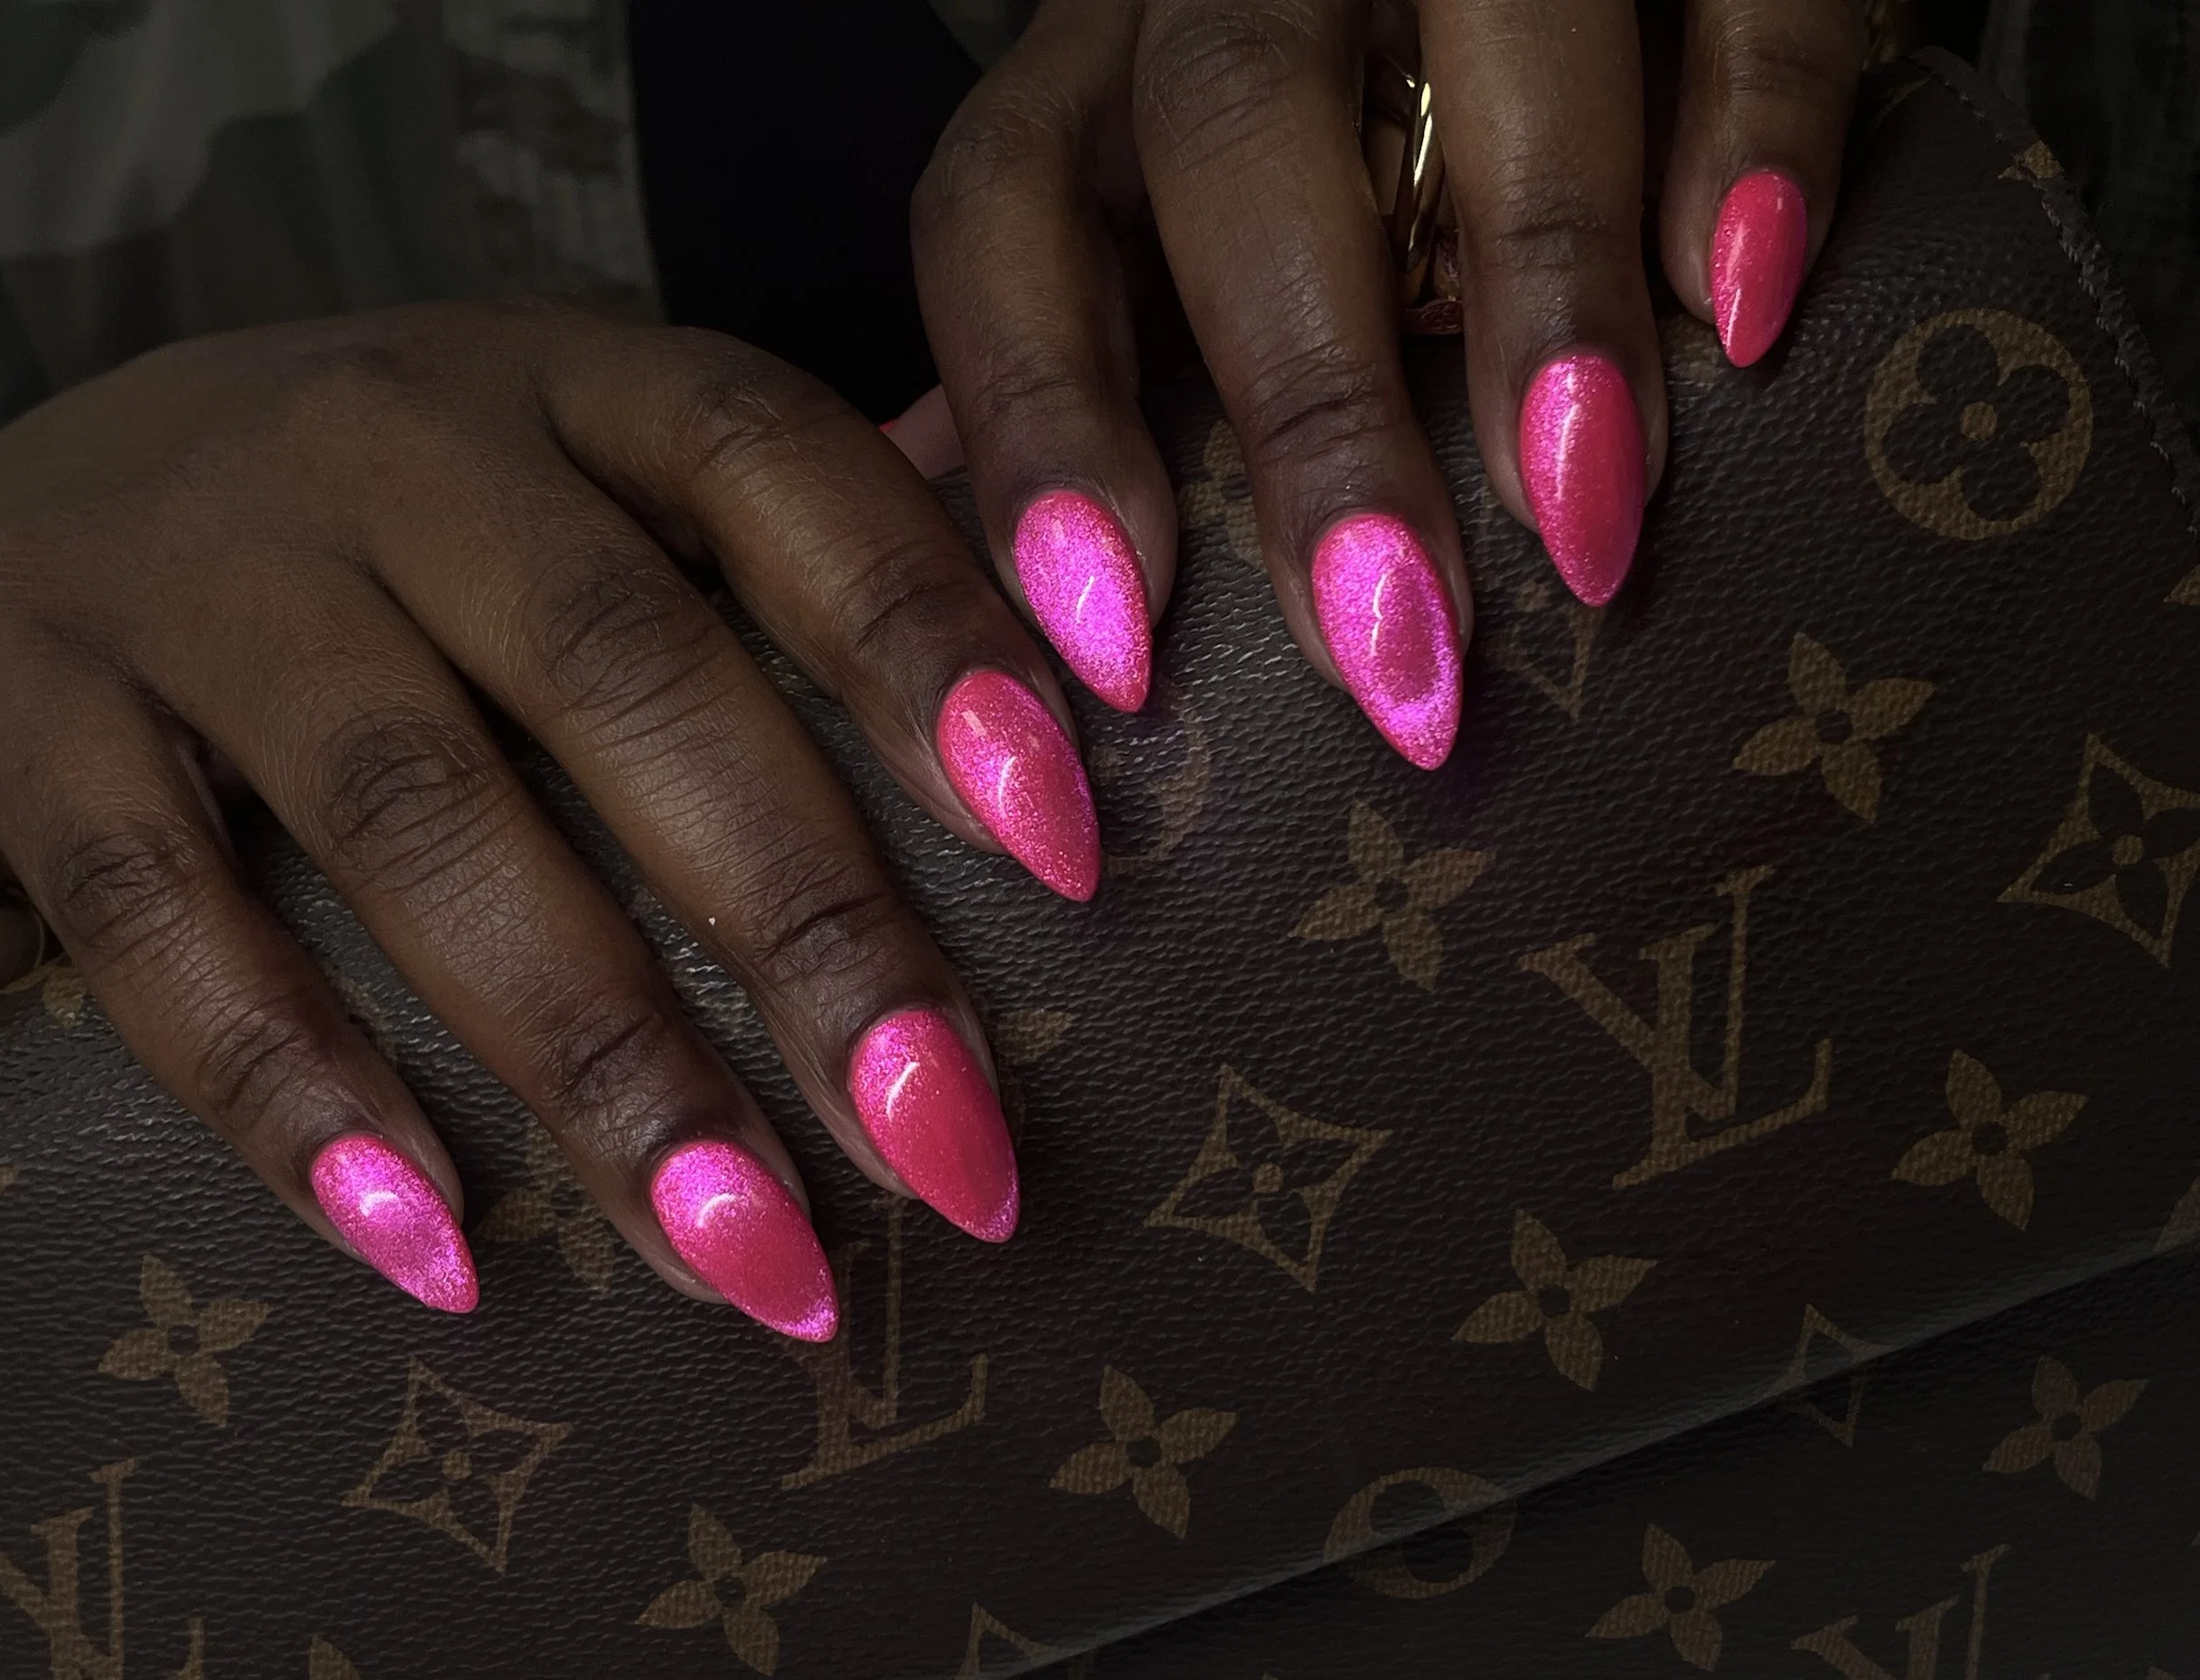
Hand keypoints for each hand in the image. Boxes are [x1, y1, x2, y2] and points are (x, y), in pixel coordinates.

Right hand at [0, 301, 1103, 1334]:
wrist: (36, 489)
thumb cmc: (404, 527)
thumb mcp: (588, 482)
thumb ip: (794, 559)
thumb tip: (1082, 662)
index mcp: (572, 382)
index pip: (782, 469)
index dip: (935, 642)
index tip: (1074, 845)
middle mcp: (391, 443)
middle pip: (631, 672)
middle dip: (810, 923)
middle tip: (953, 1143)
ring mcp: (192, 569)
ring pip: (420, 813)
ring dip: (603, 1055)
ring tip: (754, 1255)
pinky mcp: (18, 706)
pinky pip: (163, 911)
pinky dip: (301, 1089)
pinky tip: (439, 1248)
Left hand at [913, 0, 1862, 762]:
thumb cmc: (1325, 176)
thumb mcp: (1176, 249)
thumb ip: (1077, 362)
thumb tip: (940, 546)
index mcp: (1110, 81)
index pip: (1001, 210)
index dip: (1040, 421)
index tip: (1109, 650)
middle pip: (1235, 130)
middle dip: (1315, 401)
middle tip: (1390, 640)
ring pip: (1485, 28)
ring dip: (1539, 280)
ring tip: (1584, 511)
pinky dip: (1751, 130)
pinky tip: (1747, 305)